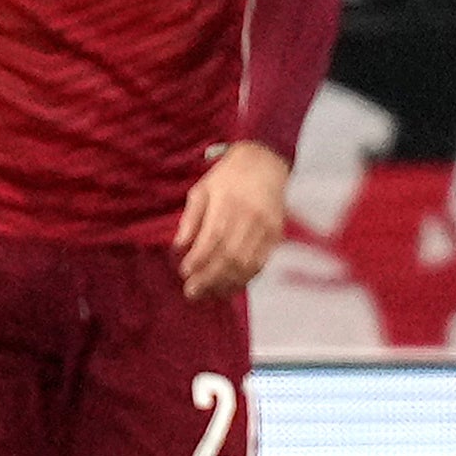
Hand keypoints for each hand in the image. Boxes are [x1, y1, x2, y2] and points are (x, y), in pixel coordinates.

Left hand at [174, 142, 289, 299]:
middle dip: (209, 278)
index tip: (184, 272)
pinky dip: (245, 278)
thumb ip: (190, 219)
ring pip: (246, 263)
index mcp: (228, 203)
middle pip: (229, 256)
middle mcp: (249, 217)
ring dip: (226, 283)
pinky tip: (231, 285)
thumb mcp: (202, 189)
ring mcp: (265, 227)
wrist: (266, 161)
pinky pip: (261, 262)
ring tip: (209, 294)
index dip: (198, 260)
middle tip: (192, 292)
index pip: (212, 239)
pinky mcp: (276, 234)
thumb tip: (179, 247)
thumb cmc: (228, 176)